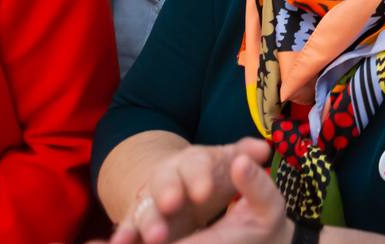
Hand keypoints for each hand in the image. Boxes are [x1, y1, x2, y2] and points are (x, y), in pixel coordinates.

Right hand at [110, 138, 270, 243]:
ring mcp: (153, 199)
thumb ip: (247, 156)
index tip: (205, 192)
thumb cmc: (217, 174)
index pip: (196, 163)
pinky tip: (122, 243)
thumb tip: (262, 149)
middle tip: (171, 205)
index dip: (199, 176)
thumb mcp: (234, 164)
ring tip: (155, 237)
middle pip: (165, 180)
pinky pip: (130, 226)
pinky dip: (125, 234)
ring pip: (146, 206)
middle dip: (167, 192)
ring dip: (147, 220)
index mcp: (195, 161)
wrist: (196, 188)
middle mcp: (170, 176)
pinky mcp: (141, 221)